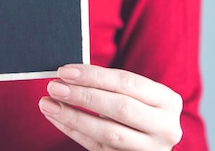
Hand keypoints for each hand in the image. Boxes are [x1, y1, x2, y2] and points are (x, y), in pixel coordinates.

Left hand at [39, 64, 181, 150]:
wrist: (155, 140)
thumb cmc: (141, 108)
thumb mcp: (138, 94)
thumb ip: (109, 84)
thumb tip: (68, 74)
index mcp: (167, 100)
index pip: (127, 82)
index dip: (93, 75)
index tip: (64, 71)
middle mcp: (164, 126)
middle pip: (119, 107)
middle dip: (82, 95)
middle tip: (54, 86)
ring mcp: (150, 149)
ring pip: (107, 132)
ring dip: (73, 116)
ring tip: (48, 103)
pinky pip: (97, 147)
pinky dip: (73, 131)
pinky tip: (56, 118)